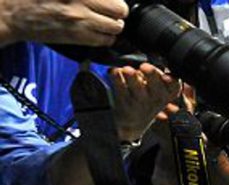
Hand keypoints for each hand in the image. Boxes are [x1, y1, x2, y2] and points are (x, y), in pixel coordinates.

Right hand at [0, 0, 127, 46]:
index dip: (113, 0)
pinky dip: (106, 38)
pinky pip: (105, 40)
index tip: (109, 1)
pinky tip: (98, 33)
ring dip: (113, 26)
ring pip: (116, 27)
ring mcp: (80, 19)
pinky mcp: (76, 36)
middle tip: (111, 12)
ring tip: (105, 23)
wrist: (13, 13)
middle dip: (118, 12)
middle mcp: (81, 1)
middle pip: (120, 10)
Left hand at [109, 63, 181, 142]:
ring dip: (132, 78)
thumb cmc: (149, 99)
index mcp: (167, 93)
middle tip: (144, 66)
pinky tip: (113, 71)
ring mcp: (140, 101)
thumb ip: (157, 76)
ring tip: (127, 70)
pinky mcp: (124, 101)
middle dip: (151, 75)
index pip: (175, 86)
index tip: (166, 77)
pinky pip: (119, 88)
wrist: (134, 122)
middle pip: (157, 87)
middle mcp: (156, 99)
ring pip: (137, 89)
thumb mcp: (161, 91)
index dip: (172, 81)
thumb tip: (144, 67)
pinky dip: (115, 78)